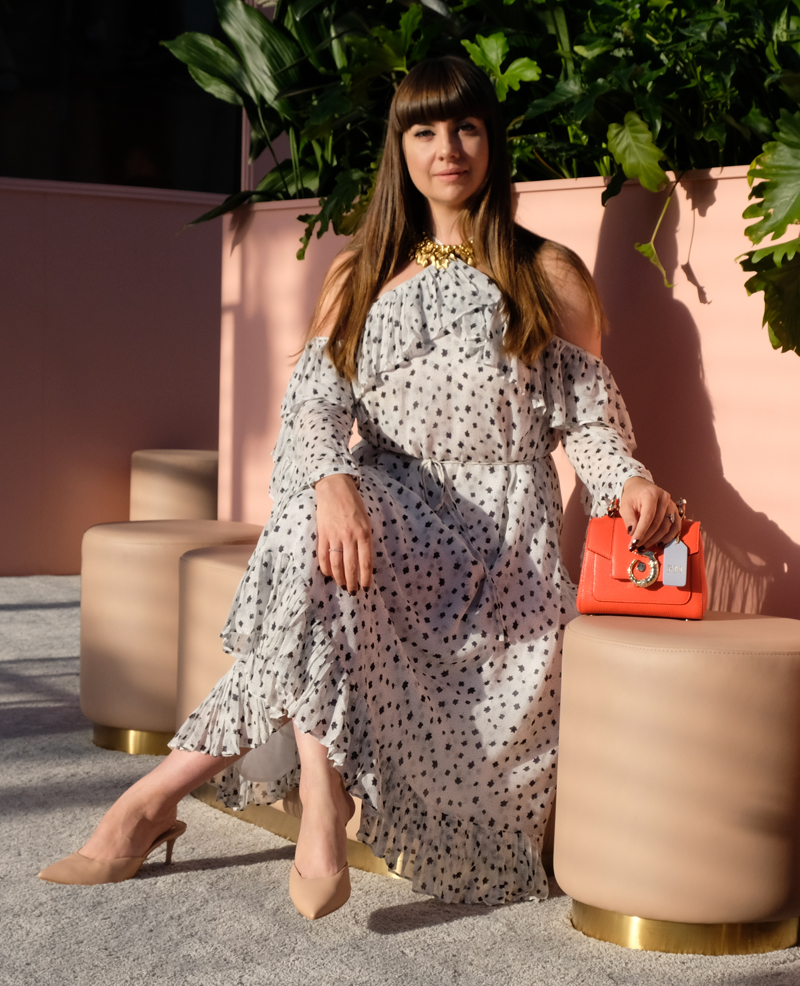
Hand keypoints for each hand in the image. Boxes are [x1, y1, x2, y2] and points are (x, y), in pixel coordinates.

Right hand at [314, 474, 372, 591]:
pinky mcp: (322, 534)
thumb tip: (363, 560)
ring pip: (336, 564)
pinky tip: (329, 574)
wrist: (335, 488)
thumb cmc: (354, 505)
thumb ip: (365, 540)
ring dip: (339, 578)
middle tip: (353, 591)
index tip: (366, 588)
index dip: (365, 578)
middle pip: (350, 566)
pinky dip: (325, 568)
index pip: (366, 562)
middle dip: (352, 582)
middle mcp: (349, 537)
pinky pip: (322, 556)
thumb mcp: (366, 521)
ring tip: (342, 586)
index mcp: (364, 533)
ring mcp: (334, 536)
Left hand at [619, 476, 681, 549]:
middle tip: (637, 546)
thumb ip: (628, 518)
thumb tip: (632, 532)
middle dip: (646, 538)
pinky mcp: (675, 511)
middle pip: (657, 524)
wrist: (641, 487)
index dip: (641, 532)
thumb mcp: (625, 505)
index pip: (647, 517)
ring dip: (655, 539)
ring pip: (666, 527)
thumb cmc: (632, 496)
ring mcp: (671, 504)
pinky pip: (675, 527)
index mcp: (650, 495)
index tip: (634, 543)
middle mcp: (664, 498)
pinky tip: (659, 543)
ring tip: (644, 545)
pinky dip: (668, 537)